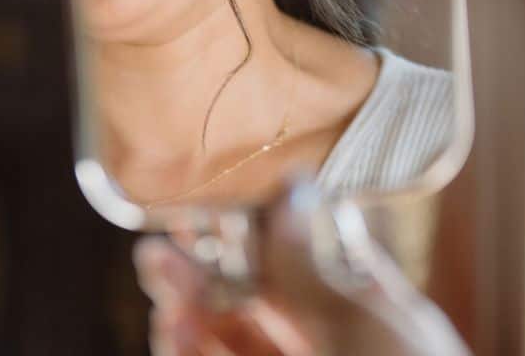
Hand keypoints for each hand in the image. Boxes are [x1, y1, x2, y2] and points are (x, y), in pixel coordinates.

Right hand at [134, 179, 471, 355]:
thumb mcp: (362, 325)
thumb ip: (307, 264)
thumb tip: (287, 185)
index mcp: (364, 319)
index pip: (301, 261)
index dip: (251, 230)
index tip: (210, 201)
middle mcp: (324, 347)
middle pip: (251, 302)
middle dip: (201, 271)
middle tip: (160, 246)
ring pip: (225, 338)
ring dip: (184, 311)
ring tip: (161, 287)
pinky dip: (187, 347)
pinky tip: (172, 328)